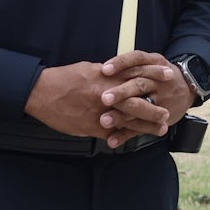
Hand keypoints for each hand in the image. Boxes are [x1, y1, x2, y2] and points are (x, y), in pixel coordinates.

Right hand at [23, 52, 183, 148]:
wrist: (41, 93)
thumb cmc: (64, 78)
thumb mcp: (89, 69)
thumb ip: (107, 74)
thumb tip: (120, 73)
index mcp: (107, 78)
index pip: (137, 75)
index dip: (154, 76)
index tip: (168, 77)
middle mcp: (107, 96)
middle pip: (137, 102)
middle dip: (154, 109)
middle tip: (168, 113)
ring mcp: (100, 113)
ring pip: (128, 121)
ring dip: (145, 126)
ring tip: (159, 129)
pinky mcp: (91, 127)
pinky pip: (111, 133)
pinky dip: (122, 137)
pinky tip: (131, 140)